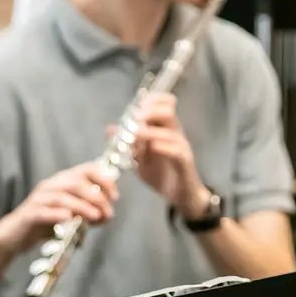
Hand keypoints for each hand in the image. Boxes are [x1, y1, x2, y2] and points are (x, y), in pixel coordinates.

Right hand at [3, 163, 118, 254]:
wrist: (14, 236)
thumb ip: (87, 213)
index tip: (115, 196)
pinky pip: (44, 211)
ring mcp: (39, 199)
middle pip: (76, 182)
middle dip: (96, 196)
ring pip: (62, 197)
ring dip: (82, 206)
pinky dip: (58, 214)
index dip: (103, 180)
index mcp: (62, 181)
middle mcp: (50, 185)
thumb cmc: (44, 224)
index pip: (86, 169)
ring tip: (96, 217)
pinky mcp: (29, 214)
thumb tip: (106, 215)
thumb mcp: (69, 216)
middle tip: (107, 213)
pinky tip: (69, 219)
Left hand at [120, 93, 208, 217]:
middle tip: (135, 119)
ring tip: (136, 134)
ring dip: (151, 131)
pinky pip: (177, 151)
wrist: (181, 196)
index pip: (164, 103)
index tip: (135, 107)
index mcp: (165, 129)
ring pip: (170, 131)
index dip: (151, 100)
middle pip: (168, 110)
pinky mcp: (185, 162)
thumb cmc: (162, 174)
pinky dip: (163, 147)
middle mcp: (175, 134)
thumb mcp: (140, 158)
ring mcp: (181, 147)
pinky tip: (152, 148)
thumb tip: (110, 128)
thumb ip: (127, 144)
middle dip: (149, 111)